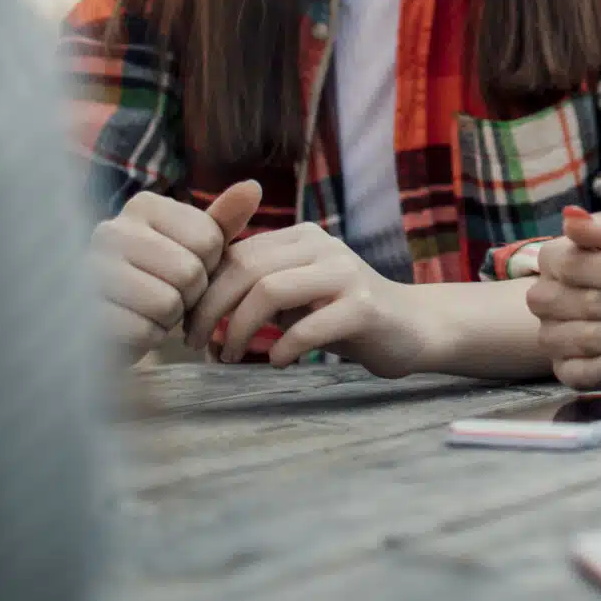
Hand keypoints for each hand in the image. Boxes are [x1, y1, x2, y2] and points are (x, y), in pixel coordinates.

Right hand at [88, 181, 260, 361]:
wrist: (108, 325)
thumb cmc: (158, 280)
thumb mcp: (194, 247)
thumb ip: (222, 220)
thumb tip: (253, 186)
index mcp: (142, 206)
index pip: (209, 239)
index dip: (209, 266)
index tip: (186, 270)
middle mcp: (111, 230)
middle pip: (190, 272)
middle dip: (190, 295)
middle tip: (169, 295)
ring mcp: (90, 271)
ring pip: (167, 302)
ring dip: (169, 317)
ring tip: (150, 310)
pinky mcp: (84, 311)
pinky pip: (143, 330)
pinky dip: (148, 337)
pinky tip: (133, 327)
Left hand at [182, 222, 437, 374]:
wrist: (412, 327)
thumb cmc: (343, 315)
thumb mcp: (298, 293)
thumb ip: (258, 290)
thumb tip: (198, 313)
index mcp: (302, 238)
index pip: (236, 254)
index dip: (204, 291)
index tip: (189, 326)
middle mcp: (323, 246)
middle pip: (247, 269)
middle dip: (212, 310)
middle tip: (198, 345)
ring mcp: (345, 273)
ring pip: (270, 290)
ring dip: (240, 330)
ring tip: (230, 357)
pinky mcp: (363, 306)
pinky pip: (308, 326)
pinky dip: (283, 348)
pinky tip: (278, 362)